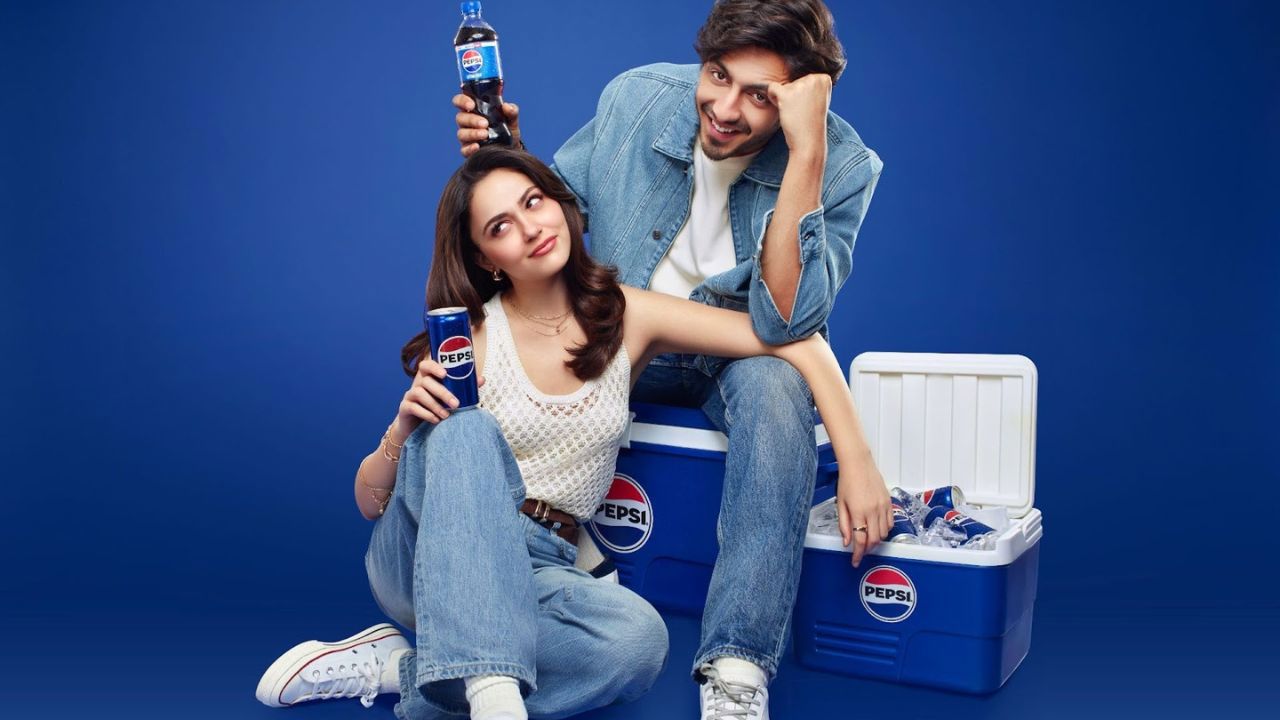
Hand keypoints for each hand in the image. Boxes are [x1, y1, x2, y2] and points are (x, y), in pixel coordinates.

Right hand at [394, 357, 485, 434]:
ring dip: (434, 405)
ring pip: (419, 393)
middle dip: (442, 392)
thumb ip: (463, 387)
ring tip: (446, 415)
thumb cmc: (437, 406)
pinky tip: (436, 420)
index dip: (434, 367)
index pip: (426, 365)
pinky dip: (426, 413)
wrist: (417, 425)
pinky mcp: (404, 408)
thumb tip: (481, 379)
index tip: (445, 374)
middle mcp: (417, 383)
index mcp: (428, 377)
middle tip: (456, 404)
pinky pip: (412, 407)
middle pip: (426, 381)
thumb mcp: (449, 396)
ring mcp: (409, 395)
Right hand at [452, 94, 520, 157]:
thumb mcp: (512, 119)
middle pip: (460, 117)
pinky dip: (470, 148)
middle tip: (485, 123)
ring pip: (461, 133)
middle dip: (472, 120)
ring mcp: (466, 137)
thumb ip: (512, 111)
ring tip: (485, 134)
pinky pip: (464, 149)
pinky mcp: (468, 150)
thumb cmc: (507, 129)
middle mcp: (467, 122)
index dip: (462, 101)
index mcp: (474, 109)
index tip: (472, 105)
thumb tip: (506, 106)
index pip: (460, 101)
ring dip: (472, 133)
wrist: (512, 149)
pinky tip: (477, 146)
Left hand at [766, 73, 831, 157]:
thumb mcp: (819, 98)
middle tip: (802, 111)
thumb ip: (813, 85)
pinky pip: (772, 88)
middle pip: (793, 81)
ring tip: (796, 112)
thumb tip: (800, 72)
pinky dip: (773, 98)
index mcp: (823, 78)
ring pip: (783, 85)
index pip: (804, 78)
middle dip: (793, 95)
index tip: (810, 106)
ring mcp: (800, 85)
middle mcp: (813, 78)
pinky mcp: (786, 94)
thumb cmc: (812, 122)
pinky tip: (783, 109)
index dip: (804, 93)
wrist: (809, 140)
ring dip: (785, 99)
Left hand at [836, 449, 892, 567]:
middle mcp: (873, 510)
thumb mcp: (840, 504)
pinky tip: (876, 529)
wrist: (858, 463)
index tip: (855, 561)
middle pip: (874, 540)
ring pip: (883, 533)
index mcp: (858, 512)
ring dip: (875, 540)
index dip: (858, 554)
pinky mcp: (889, 502)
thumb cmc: (847, 481)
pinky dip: (884, 531)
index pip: (860, 540)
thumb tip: (846, 542)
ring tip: (867, 540)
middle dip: (867, 550)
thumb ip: (844, 525)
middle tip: (860, 552)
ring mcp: (882, 506)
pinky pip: (890, 523)